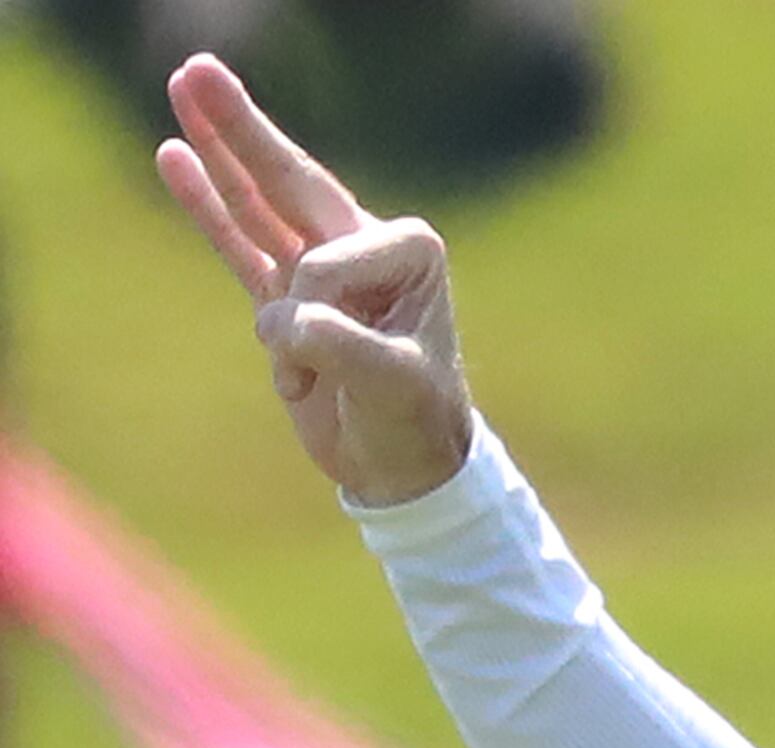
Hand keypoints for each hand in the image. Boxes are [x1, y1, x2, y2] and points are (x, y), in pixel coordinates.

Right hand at [155, 55, 474, 509]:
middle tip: (199, 70)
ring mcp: (323, 270)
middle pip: (290, 182)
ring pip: (258, 203)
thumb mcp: (393, 386)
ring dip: (219, 150)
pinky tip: (175, 156)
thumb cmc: (416, 424)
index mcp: (411, 252)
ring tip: (185, 86)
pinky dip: (208, 206)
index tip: (339, 359)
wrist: (404, 468)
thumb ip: (340, 346)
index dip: (315, 309)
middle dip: (243, 129)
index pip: (327, 255)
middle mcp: (368, 248)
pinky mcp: (288, 298)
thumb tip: (277, 322)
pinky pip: (239, 243)